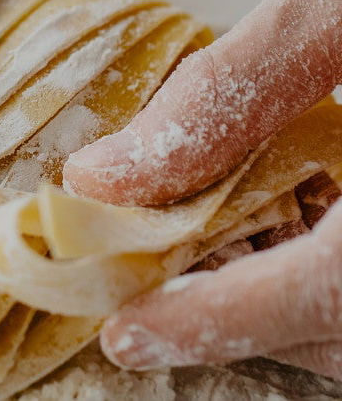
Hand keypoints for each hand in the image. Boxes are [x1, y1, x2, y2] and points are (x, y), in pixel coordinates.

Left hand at [62, 0, 341, 379]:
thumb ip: (232, 91)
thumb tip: (107, 175)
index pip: (326, 290)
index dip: (218, 321)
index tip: (128, 335)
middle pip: (337, 330)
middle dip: (230, 311)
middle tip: (146, 274)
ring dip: (269, 303)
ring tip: (199, 246)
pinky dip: (310, 283)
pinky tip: (275, 229)